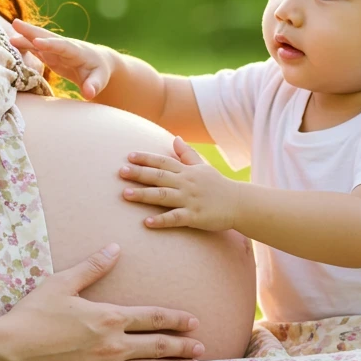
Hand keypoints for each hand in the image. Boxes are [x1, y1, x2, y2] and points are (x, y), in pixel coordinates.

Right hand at [0, 243, 204, 360]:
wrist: (10, 353)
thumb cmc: (33, 315)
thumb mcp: (62, 284)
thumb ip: (92, 267)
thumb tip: (115, 248)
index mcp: (108, 318)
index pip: (153, 317)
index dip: (176, 319)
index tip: (193, 321)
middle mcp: (113, 346)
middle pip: (159, 346)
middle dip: (183, 346)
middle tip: (201, 347)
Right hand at [9, 19, 112, 99]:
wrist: (97, 63)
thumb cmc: (99, 72)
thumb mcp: (99, 80)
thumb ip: (94, 85)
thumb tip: (89, 93)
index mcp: (76, 51)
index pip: (62, 46)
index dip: (50, 44)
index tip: (37, 41)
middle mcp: (64, 46)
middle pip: (47, 36)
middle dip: (32, 31)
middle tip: (16, 24)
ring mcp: (55, 49)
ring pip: (38, 40)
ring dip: (24, 36)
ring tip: (9, 35)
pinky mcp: (50, 54)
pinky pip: (35, 48)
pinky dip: (25, 44)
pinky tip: (12, 42)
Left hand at [120, 135, 238, 231]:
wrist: (240, 203)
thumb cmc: (218, 185)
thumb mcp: (202, 167)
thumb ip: (187, 154)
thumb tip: (175, 137)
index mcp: (186, 171)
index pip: (163, 162)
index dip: (146, 158)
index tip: (128, 156)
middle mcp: (186, 183)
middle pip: (159, 176)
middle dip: (139, 173)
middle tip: (120, 172)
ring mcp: (190, 199)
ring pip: (163, 196)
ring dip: (143, 195)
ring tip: (125, 195)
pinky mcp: (195, 216)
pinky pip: (175, 218)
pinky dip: (161, 220)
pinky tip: (147, 222)